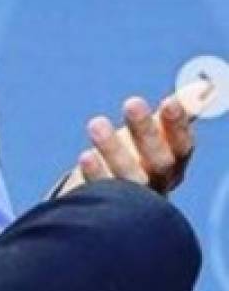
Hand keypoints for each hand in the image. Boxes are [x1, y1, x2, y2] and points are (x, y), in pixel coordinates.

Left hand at [57, 78, 214, 196]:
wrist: (111, 196)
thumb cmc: (138, 154)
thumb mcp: (158, 133)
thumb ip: (177, 113)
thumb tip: (205, 87)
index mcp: (174, 162)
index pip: (182, 144)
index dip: (178, 125)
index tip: (170, 101)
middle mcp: (157, 181)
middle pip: (158, 160)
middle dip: (146, 131)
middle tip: (133, 102)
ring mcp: (132, 197)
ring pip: (128, 176)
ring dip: (114, 149)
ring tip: (96, 123)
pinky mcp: (104, 204)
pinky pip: (100, 191)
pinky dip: (95, 174)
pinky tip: (85, 156)